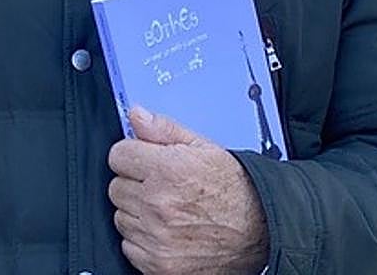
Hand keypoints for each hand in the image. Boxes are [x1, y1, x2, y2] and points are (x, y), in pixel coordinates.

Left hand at [106, 106, 269, 274]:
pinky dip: (143, 240)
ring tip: (168, 209)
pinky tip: (166, 231)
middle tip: (161, 187)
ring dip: (138, 212)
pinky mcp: (157, 264)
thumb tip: (136, 116)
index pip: (118, 155)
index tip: (144, 161)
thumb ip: (164, 130)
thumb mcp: (204, 147)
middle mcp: (158, 204)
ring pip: (120, 217)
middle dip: (135, 183)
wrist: (261, 229)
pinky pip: (128, 245)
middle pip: (116, 187)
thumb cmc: (235, 189)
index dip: (132, 155)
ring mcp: (156, 237)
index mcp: (168, 169)